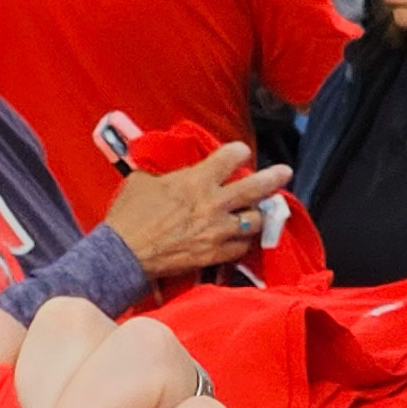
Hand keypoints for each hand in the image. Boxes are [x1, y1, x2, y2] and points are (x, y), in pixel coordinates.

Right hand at [103, 142, 287, 282]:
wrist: (122, 255)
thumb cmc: (128, 217)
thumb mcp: (143, 181)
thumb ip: (167, 174)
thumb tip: (173, 173)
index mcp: (196, 180)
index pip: (231, 156)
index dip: (239, 152)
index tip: (240, 153)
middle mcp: (213, 204)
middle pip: (256, 188)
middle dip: (274, 178)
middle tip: (284, 173)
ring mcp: (217, 232)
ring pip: (255, 221)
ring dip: (256, 216)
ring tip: (255, 213)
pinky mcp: (213, 255)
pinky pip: (241, 248)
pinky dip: (242, 242)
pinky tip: (239, 239)